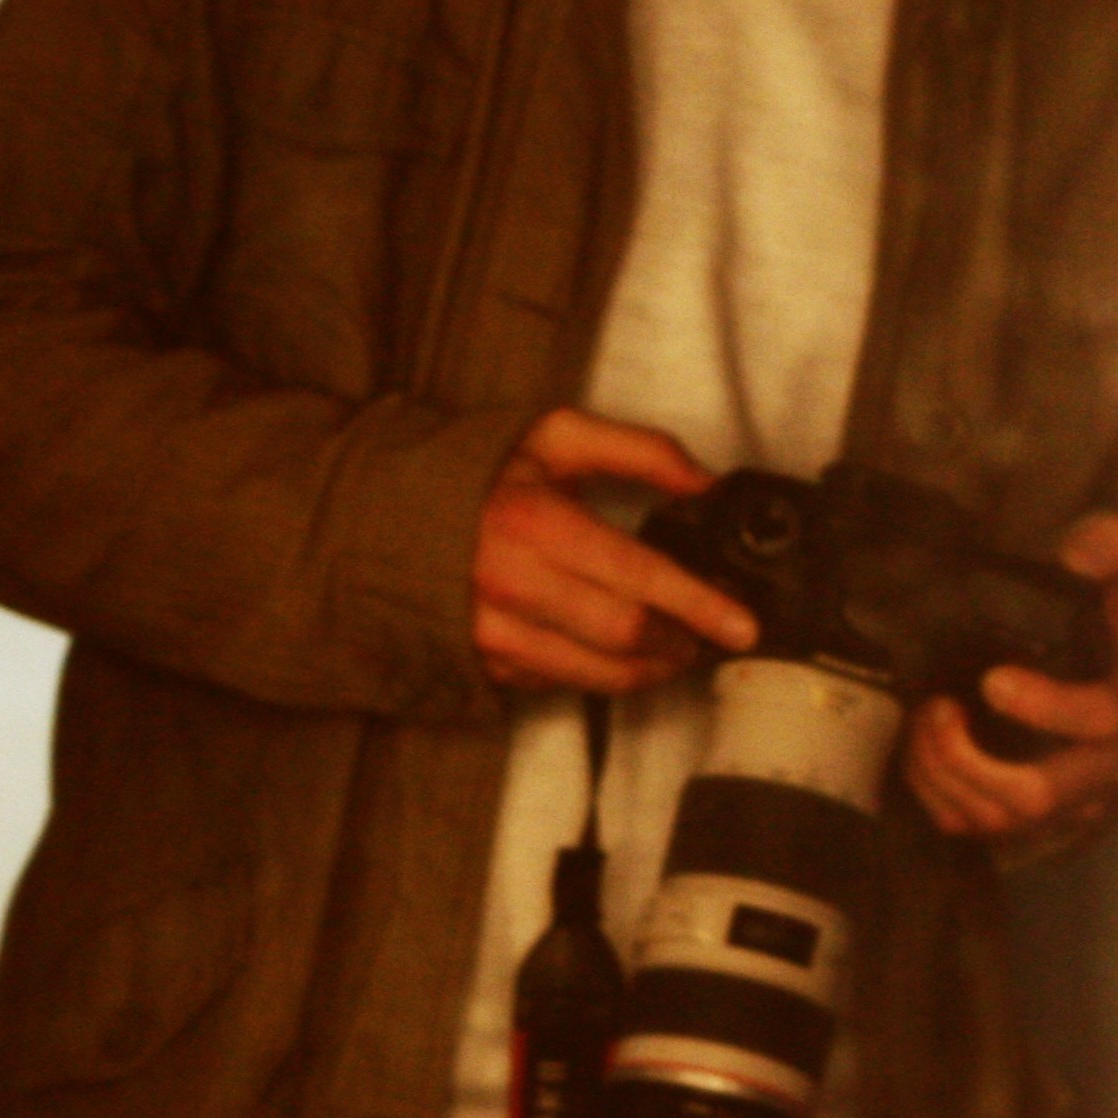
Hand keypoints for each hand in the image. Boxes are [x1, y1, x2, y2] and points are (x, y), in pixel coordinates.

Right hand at [474, 410, 759, 695]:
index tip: (741, 624)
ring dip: (645, 670)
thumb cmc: (469, 474)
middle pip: (624, 634)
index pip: (640, 577)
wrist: (377, 516)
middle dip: (678, 640)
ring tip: (670, 653)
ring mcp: (491, 631)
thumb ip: (638, 451)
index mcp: (536, 524)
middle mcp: (511, 585)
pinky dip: (595, 673)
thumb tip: (706, 483)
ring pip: (594, 673)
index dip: (700, 605)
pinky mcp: (480, 660)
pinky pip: (555, 682)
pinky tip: (611, 654)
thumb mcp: (553, 436)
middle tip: (705, 633)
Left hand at [906, 514, 1117, 850]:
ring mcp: (1070, 801)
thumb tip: (1083, 549)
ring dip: (940, 770)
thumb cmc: (1097, 620)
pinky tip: (921, 748)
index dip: (1047, 706)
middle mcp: (1110, 762)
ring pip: (994, 816)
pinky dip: (932, 789)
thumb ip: (1108, 547)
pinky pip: (970, 825)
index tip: (992, 680)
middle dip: (966, 758)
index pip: (1104, 716)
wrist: (1090, 670)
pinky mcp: (1032, 823)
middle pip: (1037, 792)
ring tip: (922, 717)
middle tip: (935, 707)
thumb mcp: (1110, 571)